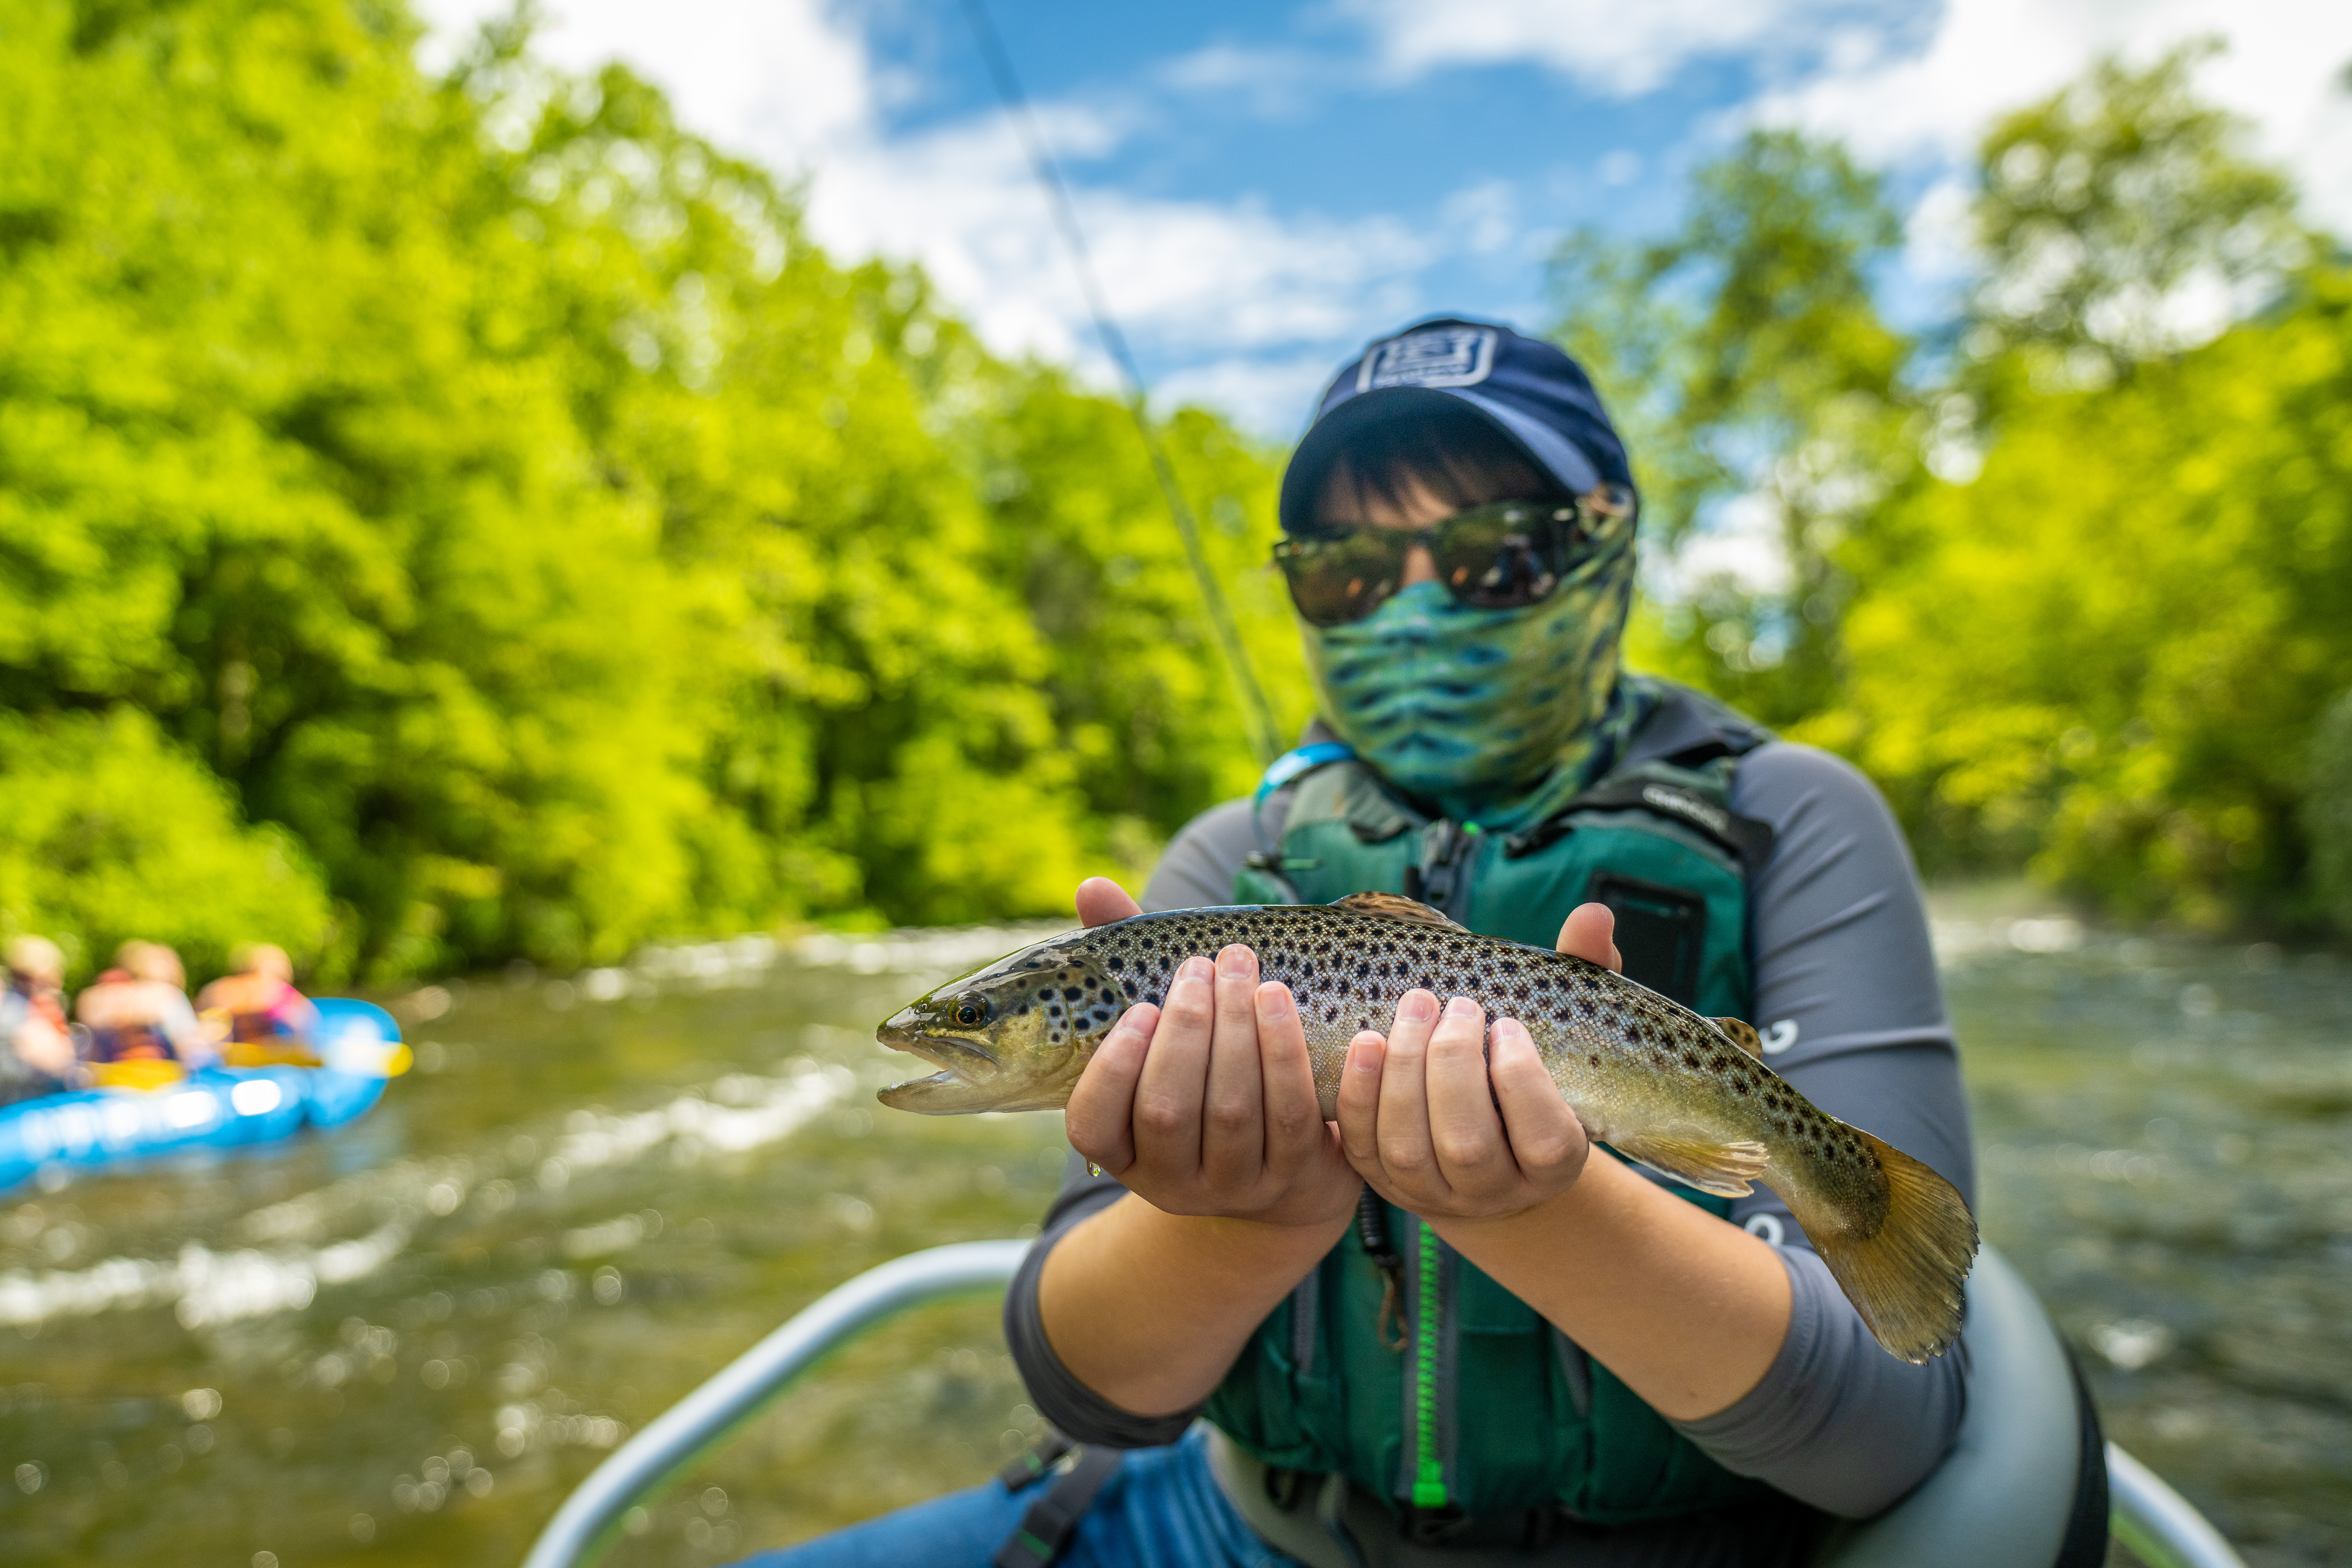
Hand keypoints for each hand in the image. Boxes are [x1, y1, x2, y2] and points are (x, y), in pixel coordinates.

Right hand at [1064, 878, 1360, 1229]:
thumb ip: (1124, 964)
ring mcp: (1233, 1187)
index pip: (1092, 1125)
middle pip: (1169, 1110)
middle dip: (1188, 1030)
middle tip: (1203, 967)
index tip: (1142, 1008)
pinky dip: (1284, 1053)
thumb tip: (1091, 888)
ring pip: (1232, 1110)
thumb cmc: (1206, 1071)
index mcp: (1122, 1152)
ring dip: (1238, 1030)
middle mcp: (1169, 1182)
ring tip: (1241, 966)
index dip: (1114, 1067)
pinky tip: (1277, 1001)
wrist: (1287, 1158)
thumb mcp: (1163, 1030)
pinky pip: (1290, 1113)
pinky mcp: (1293, 1178)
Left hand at [1335, 902, 1621, 1219]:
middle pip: (1467, 1143)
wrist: (1487, 1141)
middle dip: (1453, 1065)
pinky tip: (1366, 1040)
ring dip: (1404, 1070)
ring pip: (1410, 1146)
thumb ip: (1583, 972)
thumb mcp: (1564, 1027)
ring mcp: (1432, 1192)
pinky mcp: (1383, 1181)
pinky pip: (1363, 1144)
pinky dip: (1360, 1093)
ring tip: (1416, 1007)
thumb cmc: (1532, 1066)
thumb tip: (1593, 915)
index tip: (1507, 1026)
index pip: (1544, 1141)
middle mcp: (1493, 1191)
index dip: (1522, 1082)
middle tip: (1457, 1005)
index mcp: (1553, 1163)